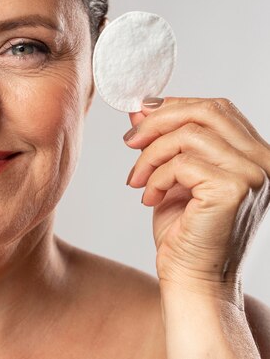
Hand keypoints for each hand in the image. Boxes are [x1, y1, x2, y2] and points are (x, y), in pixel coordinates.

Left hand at [124, 97, 269, 301]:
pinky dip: (155, 177)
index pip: (218, 109)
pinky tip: (149, 199)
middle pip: (206, 111)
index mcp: (256, 155)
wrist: (192, 279)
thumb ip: (164, 141)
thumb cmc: (185, 232)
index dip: (175, 105)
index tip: (141, 116)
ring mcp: (254, 175)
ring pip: (189, 135)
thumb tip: (142, 109)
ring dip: (150, 155)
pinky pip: (181, 163)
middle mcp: (264, 161)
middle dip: (158, 121)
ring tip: (137, 180)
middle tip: (129, 141)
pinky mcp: (234, 190)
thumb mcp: (171, 175)